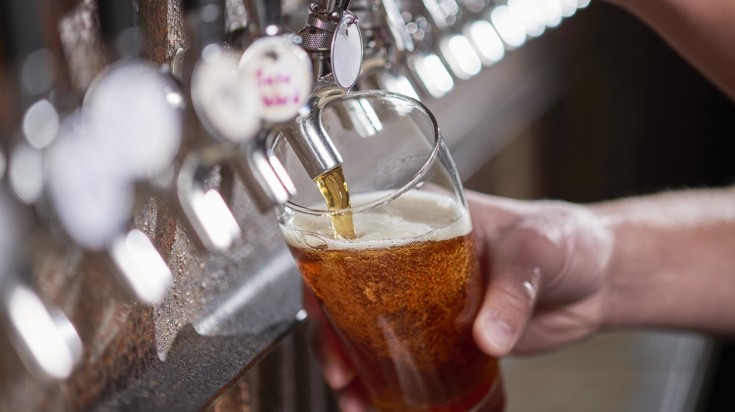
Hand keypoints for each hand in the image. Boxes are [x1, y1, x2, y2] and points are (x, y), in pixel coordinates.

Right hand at [305, 190, 614, 409]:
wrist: (598, 278)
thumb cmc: (566, 237)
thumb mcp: (537, 249)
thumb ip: (513, 290)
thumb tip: (488, 337)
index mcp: (423, 217)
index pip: (353, 235)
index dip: (324, 272)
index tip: (320, 309)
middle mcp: (413, 256)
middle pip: (350, 291)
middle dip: (331, 332)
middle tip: (339, 368)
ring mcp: (426, 298)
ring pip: (370, 329)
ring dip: (354, 364)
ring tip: (354, 397)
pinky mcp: (445, 333)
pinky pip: (405, 356)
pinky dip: (388, 380)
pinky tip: (380, 401)